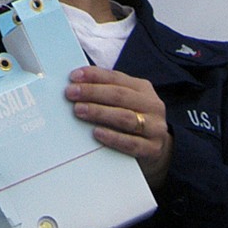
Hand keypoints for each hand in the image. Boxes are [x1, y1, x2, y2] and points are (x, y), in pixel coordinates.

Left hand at [67, 68, 173, 188]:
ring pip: (125, 117)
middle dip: (92, 92)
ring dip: (99, 112)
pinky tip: (96, 133)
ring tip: (79, 110)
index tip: (73, 77)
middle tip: (71, 94)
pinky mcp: (153, 149)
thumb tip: (76, 84)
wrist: (156, 151)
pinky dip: (112, 137)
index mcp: (143, 88)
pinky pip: (131, 143)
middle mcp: (152, 105)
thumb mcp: (125, 102)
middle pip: (120, 96)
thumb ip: (106, 92)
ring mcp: (154, 128)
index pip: (116, 78)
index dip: (94, 76)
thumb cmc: (132, 120)